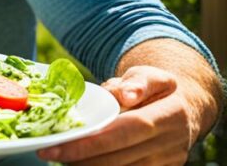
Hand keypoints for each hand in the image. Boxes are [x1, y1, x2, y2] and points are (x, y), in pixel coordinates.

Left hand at [37, 65, 199, 164]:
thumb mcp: (150, 75)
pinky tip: (78, 161)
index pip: (128, 130)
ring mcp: (167, 161)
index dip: (94, 141)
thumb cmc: (157, 89)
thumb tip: (125, 95)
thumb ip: (138, 81)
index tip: (62, 143)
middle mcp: (172, 143)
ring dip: (88, 165)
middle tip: (49, 152)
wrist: (184, 108)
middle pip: (121, 156)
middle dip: (82, 156)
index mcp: (170, 114)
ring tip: (59, 155)